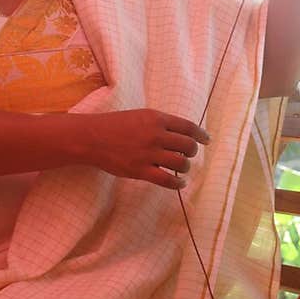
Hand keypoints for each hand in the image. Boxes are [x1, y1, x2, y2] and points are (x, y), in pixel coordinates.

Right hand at [75, 108, 209, 189]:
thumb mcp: (141, 116)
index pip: (188, 127)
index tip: (206, 140)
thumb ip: (160, 123)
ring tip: (181, 168)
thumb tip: (181, 133)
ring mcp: (149, 154)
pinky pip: (167, 180)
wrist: (93, 138)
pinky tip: (180, 183)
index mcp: (157, 119)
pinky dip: (177, 183)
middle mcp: (156, 135)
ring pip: (180, 164)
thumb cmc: (116, 125)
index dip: (201, 135)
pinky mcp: (141, 170)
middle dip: (192, 152)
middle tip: (189, 155)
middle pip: (188, 146)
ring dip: (185, 167)